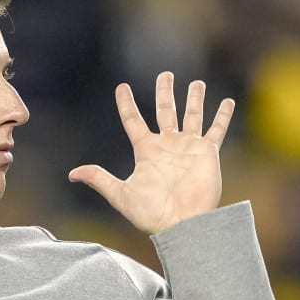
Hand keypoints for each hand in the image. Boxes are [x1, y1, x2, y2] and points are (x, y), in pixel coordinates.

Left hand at [69, 72, 234, 234]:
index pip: (133, 120)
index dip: (126, 104)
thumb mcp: (121, 194)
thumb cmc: (151, 213)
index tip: (121, 87)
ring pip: (192, 115)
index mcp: (146, 151)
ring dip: (195, 99)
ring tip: (197, 83)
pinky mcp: (207, 153)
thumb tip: (72, 174)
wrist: (182, 224)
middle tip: (165, 74)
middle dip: (165, 92)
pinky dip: (222, 116)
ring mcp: (189, 147)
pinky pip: (217, 130)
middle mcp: (168, 145)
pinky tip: (227, 101)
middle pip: (165, 111)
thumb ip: (100, 179)